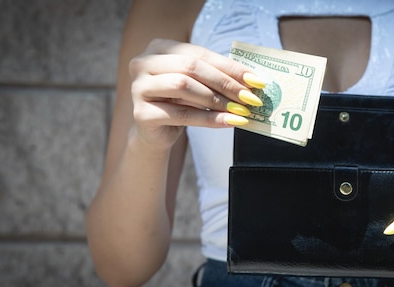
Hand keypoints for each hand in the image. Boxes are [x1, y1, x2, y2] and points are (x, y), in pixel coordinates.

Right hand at [128, 38, 265, 149]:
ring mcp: (139, 87)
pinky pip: (182, 114)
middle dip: (225, 82)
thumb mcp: (196, 84)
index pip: (200, 53)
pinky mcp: (141, 113)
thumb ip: (216, 76)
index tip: (255, 80)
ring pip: (184, 86)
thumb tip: (252, 81)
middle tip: (250, 97)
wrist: (155, 133)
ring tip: (241, 110)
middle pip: (191, 67)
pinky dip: (209, 119)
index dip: (229, 66)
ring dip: (217, 100)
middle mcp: (143, 63)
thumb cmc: (179, 103)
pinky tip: (229, 122)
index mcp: (158, 48)